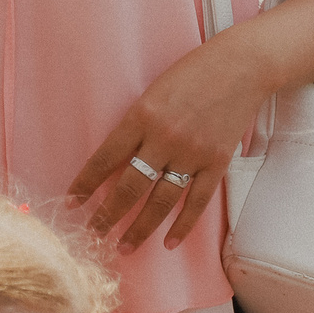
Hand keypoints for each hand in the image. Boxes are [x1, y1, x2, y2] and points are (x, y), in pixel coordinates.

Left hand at [67, 38, 271, 251]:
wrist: (242, 66)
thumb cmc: (193, 72)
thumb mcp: (153, 92)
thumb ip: (136, 125)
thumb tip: (116, 162)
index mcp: (142, 116)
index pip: (105, 158)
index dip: (85, 184)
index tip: (71, 202)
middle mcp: (164, 138)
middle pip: (129, 187)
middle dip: (108, 215)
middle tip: (93, 233)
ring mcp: (192, 153)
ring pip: (160, 202)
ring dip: (139, 228)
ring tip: (123, 246)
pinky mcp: (217, 162)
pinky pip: (196, 201)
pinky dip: (182, 225)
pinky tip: (168, 243)